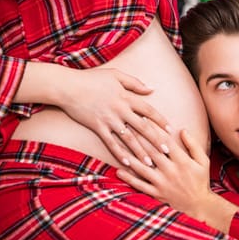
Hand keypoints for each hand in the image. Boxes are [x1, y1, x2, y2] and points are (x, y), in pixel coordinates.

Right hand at [15, 62, 170, 165]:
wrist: (68, 86)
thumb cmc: (92, 78)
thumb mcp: (116, 75)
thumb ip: (135, 82)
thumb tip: (151, 89)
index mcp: (126, 97)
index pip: (149, 110)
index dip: (161, 120)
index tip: (171, 129)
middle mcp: (120, 109)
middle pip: (142, 127)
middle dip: (155, 140)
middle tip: (166, 151)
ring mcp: (109, 119)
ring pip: (129, 138)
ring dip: (140, 152)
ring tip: (150, 164)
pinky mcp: (97, 127)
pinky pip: (110, 143)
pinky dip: (119, 153)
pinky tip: (127, 163)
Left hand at [117, 126, 238, 233]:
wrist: (199, 205)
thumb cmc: (201, 181)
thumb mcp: (203, 161)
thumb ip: (193, 145)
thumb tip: (183, 130)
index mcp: (182, 161)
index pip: (165, 141)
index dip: (153, 129)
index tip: (143, 118)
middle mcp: (170, 171)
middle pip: (150, 152)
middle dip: (138, 138)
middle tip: (126, 126)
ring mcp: (162, 183)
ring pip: (142, 167)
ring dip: (129, 156)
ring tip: (118, 146)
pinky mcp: (156, 194)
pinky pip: (140, 185)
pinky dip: (129, 178)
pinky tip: (119, 171)